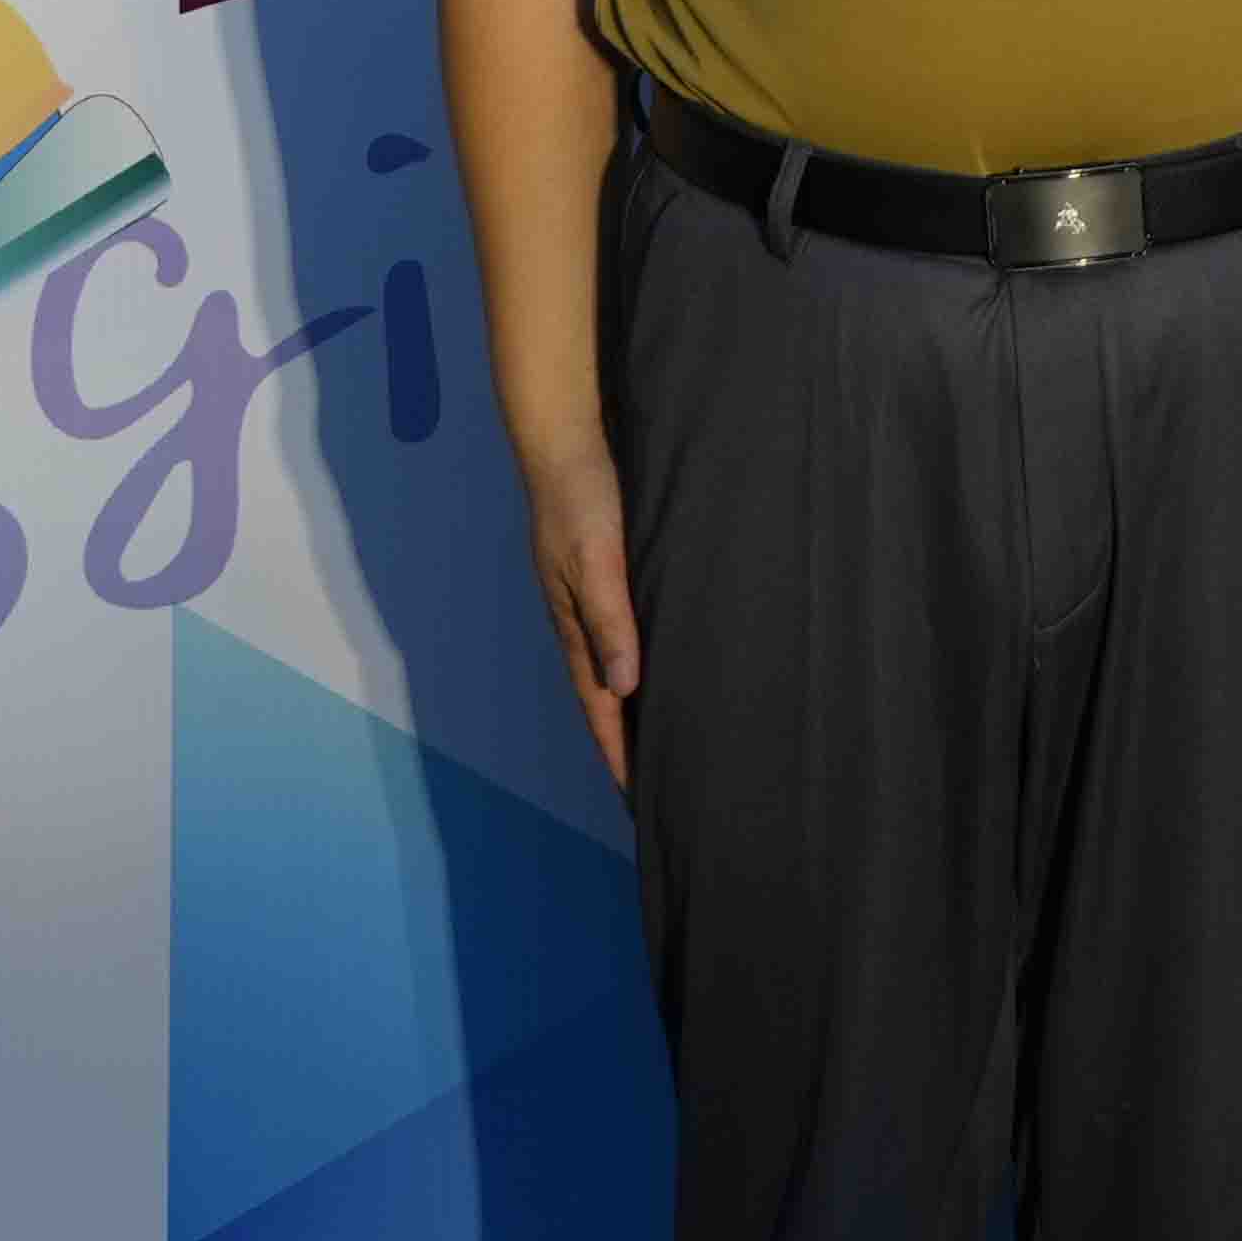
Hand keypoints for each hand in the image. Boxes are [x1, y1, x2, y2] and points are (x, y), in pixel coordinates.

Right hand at [521, 435, 643, 786]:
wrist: (569, 438)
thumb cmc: (583, 498)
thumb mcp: (597, 560)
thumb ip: (610, 620)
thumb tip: (624, 688)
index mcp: (576, 626)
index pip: (601, 707)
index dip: (619, 753)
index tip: (640, 801)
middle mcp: (585, 621)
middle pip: (610, 699)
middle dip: (629, 744)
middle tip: (662, 787)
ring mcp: (597, 600)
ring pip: (621, 668)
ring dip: (639, 707)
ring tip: (672, 741)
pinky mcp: (614, 577)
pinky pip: (631, 634)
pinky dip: (646, 663)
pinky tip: (669, 668)